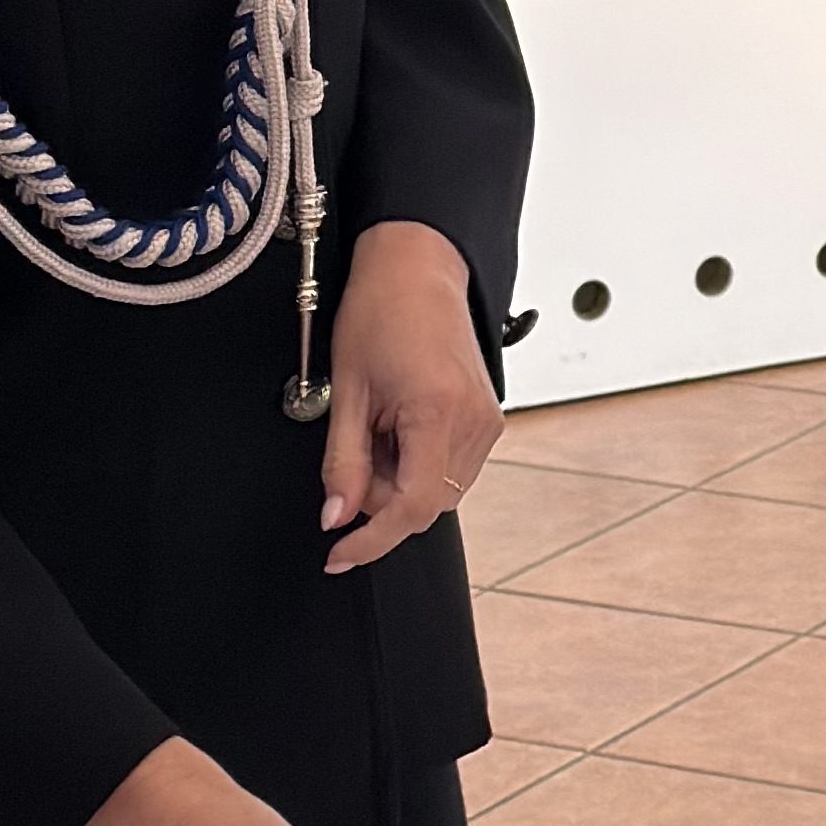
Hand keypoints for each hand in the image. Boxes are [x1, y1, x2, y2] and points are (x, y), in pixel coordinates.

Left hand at [321, 219, 500, 576]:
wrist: (417, 270)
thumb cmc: (381, 312)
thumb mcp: (347, 391)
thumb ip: (342, 463)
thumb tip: (336, 517)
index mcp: (439, 412)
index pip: (413, 507)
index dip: (373, 541)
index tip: (340, 556)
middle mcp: (475, 421)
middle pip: (426, 503)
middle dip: (381, 499)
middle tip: (351, 454)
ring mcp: (488, 421)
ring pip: (440, 490)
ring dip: (400, 481)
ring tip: (377, 429)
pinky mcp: (488, 418)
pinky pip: (452, 468)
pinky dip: (419, 464)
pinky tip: (398, 428)